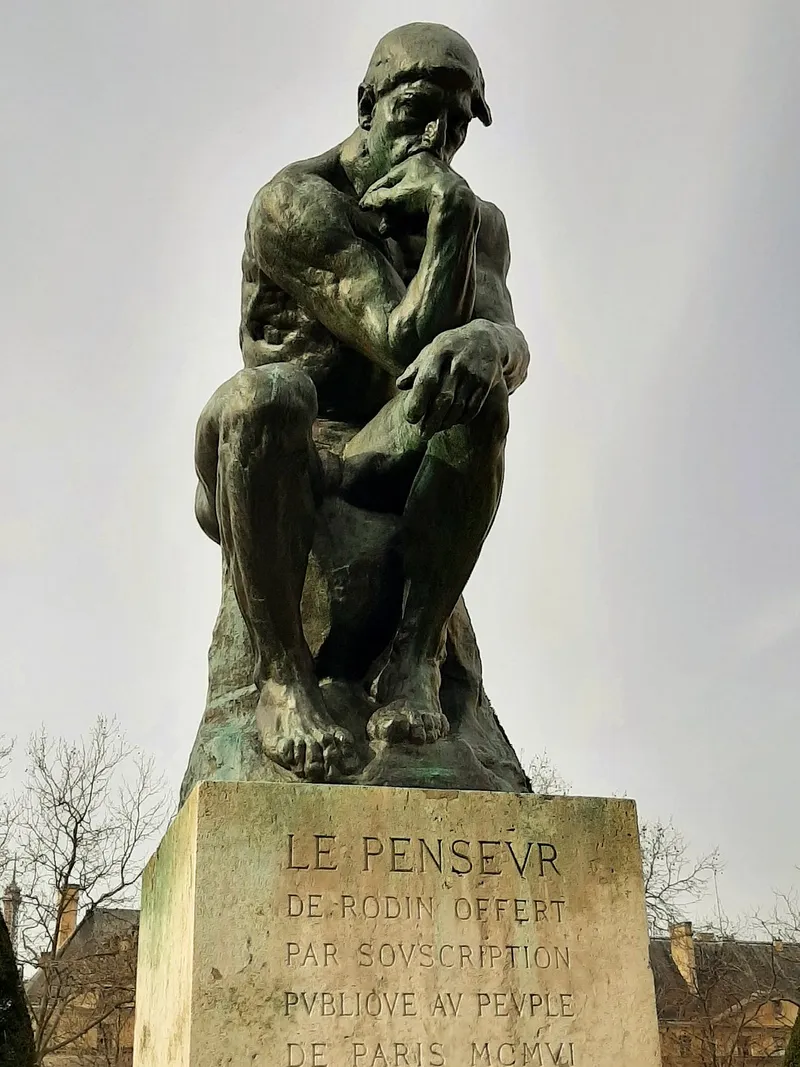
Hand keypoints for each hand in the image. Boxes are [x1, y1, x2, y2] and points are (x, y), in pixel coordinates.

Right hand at [360, 152, 472, 220]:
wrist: (454, 207)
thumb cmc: (425, 196)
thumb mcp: (397, 197)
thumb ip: (379, 199)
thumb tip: (365, 203)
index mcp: (418, 160)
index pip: (389, 179)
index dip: (375, 194)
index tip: (364, 205)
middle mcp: (432, 168)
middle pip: (402, 191)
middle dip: (389, 209)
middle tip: (380, 221)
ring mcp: (443, 184)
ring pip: (414, 201)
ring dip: (400, 216)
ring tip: (390, 230)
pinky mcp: (450, 200)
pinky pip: (426, 209)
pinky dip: (415, 219)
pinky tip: (408, 230)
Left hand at [397, 322, 503, 436]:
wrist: (486, 338)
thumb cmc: (450, 347)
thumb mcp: (431, 350)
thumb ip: (415, 368)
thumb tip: (400, 385)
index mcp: (439, 353)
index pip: (427, 381)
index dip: (418, 402)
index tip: (411, 418)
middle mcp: (457, 363)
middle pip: (443, 398)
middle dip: (431, 420)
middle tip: (422, 435)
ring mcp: (473, 374)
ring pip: (459, 406)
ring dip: (446, 422)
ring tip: (435, 429)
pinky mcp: (486, 383)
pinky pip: (473, 407)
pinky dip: (462, 418)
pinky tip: (453, 422)